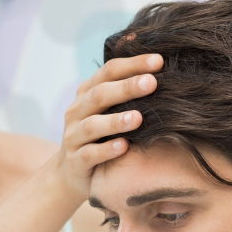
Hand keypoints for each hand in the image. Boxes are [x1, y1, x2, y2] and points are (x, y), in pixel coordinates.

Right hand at [57, 53, 162, 199]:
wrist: (72, 173)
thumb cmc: (100, 137)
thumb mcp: (109, 110)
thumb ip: (125, 89)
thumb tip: (158, 58)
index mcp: (87, 93)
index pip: (109, 71)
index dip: (133, 64)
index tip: (159, 61)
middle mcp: (77, 111)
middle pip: (100, 95)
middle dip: (126, 88)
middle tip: (152, 83)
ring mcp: (73, 137)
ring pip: (92, 126)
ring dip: (115, 121)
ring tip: (138, 118)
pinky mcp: (75, 161)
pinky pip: (90, 154)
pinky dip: (106, 150)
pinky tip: (124, 146)